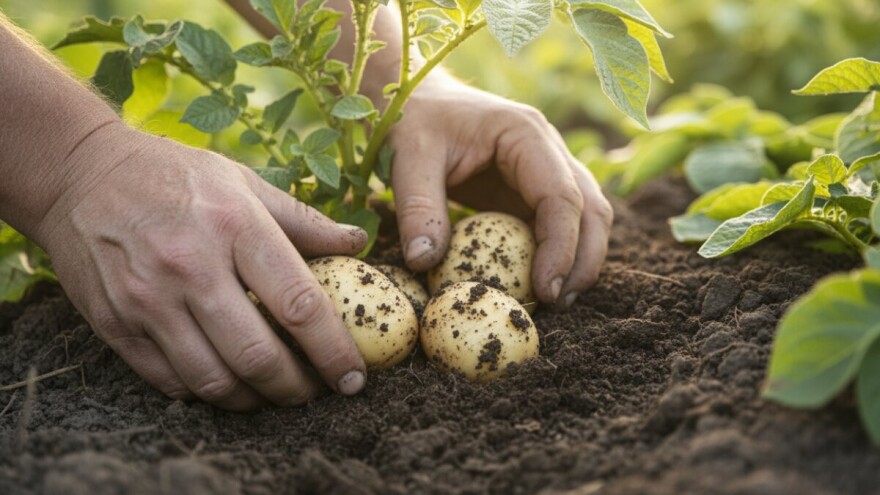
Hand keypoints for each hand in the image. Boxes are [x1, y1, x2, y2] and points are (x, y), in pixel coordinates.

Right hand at [35, 124, 367, 410]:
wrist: (80, 174)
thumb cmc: (175, 176)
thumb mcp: (243, 182)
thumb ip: (304, 220)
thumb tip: (359, 242)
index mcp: (235, 225)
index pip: (299, 304)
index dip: (333, 350)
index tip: (353, 376)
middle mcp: (191, 266)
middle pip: (257, 355)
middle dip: (297, 388)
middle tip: (315, 392)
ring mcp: (148, 299)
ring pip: (213, 380)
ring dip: (254, 399)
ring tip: (273, 393)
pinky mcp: (116, 324)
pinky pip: (171, 381)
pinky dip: (207, 392)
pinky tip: (227, 382)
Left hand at [390, 76, 612, 308]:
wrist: (417, 100)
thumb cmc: (414, 120)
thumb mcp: (409, 157)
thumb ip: (417, 207)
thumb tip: (423, 263)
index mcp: (525, 133)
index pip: (562, 195)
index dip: (561, 247)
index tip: (546, 291)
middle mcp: (548, 149)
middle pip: (591, 208)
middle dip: (583, 260)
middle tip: (559, 304)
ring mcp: (546, 170)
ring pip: (586, 218)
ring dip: (578, 261)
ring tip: (555, 302)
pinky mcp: (532, 190)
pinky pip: (559, 225)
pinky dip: (557, 256)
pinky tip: (538, 285)